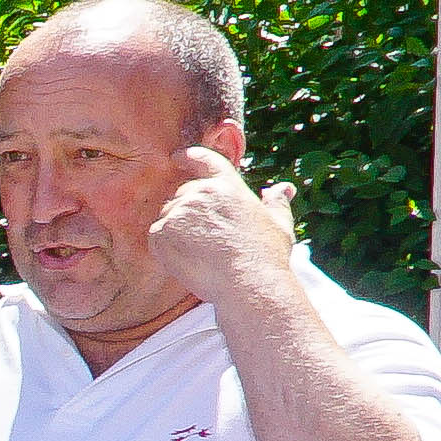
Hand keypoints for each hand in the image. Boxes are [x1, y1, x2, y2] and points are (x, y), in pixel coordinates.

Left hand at [141, 144, 308, 314]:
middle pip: (182, 194)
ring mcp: (179, 212)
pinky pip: (157, 236)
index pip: (204, 160)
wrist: (248, 283)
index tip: (178, 157)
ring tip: (200, 253)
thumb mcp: (279, 224)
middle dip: (189, 212)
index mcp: (227, 186)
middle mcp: (201, 193)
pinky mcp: (163, 233)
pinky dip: (166, 248)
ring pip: (169, 216)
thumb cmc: (266, 256)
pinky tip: (187, 260)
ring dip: (178, 230)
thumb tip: (284, 188)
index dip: (189, 157)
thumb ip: (276, 203)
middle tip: (205, 238)